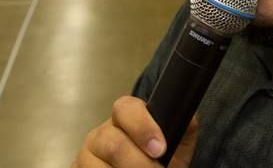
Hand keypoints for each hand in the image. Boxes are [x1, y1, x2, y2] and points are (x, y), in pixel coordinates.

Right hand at [72, 96, 196, 166]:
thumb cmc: (160, 158)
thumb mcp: (175, 142)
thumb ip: (183, 127)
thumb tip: (187, 119)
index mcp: (123, 117)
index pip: (126, 109)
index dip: (143, 128)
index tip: (160, 149)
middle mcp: (99, 135)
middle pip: (113, 145)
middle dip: (140, 165)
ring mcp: (85, 157)